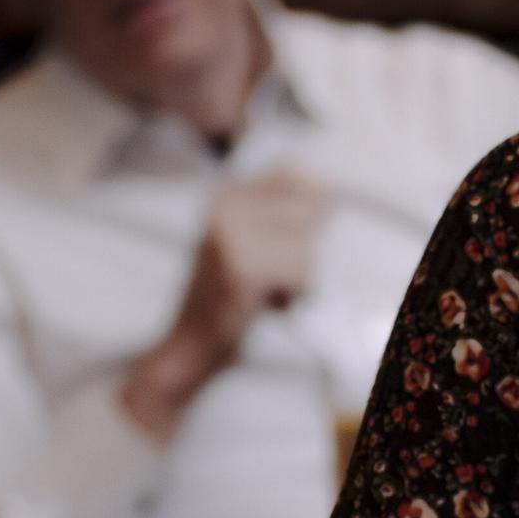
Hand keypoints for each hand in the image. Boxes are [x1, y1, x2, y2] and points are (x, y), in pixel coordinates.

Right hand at [122, 167, 329, 437]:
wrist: (188, 345)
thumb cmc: (225, 297)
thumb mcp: (241, 240)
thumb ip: (275, 214)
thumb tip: (330, 194)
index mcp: (224, 196)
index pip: (292, 172)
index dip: (312, 202)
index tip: (298, 235)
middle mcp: (224, 208)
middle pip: (308, 212)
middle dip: (304, 248)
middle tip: (272, 273)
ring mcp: (230, 236)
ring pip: (306, 245)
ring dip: (298, 276)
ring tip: (267, 290)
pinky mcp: (241, 268)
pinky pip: (298, 271)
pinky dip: (292, 294)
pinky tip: (265, 303)